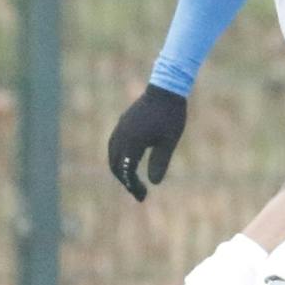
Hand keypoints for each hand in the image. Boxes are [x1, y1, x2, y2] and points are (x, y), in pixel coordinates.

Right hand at [107, 84, 186, 200]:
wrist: (166, 88)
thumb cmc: (171, 115)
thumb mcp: (169, 141)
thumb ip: (160, 162)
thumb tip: (154, 183)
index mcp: (131, 142)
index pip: (126, 171)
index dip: (133, 186)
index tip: (143, 197)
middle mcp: (121, 136)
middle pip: (116, 165)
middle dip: (125, 181)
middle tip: (139, 193)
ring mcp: (120, 128)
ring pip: (113, 154)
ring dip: (121, 170)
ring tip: (133, 181)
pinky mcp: (123, 123)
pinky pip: (115, 145)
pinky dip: (119, 158)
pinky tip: (130, 162)